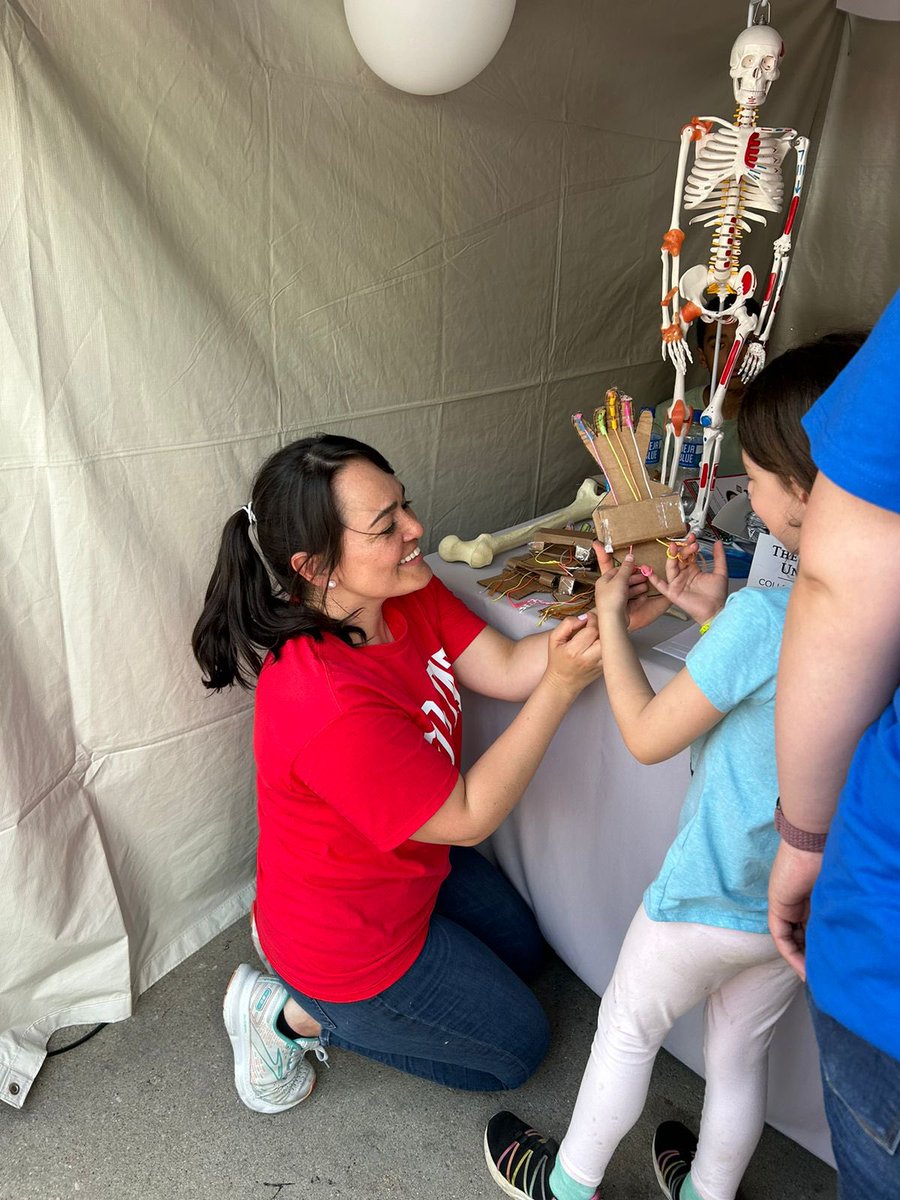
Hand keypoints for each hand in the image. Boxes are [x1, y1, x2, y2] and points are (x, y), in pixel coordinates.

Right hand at [544, 612, 603, 694]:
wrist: (563, 682)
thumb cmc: (558, 659)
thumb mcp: (554, 639)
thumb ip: (567, 624)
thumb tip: (583, 617)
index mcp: (573, 651)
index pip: (592, 630)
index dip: (592, 619)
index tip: (588, 618)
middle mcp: (588, 659)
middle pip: (605, 636)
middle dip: (601, 626)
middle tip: (595, 624)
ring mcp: (599, 665)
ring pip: (611, 644)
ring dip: (607, 635)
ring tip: (599, 632)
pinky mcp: (605, 668)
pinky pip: (612, 651)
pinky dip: (609, 644)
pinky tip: (601, 642)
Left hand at [593, 542, 669, 630]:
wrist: (613, 620)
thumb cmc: (612, 600)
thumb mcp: (620, 579)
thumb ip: (626, 568)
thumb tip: (629, 556)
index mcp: (603, 581)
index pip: (615, 571)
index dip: (627, 568)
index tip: (636, 566)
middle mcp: (607, 591)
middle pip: (622, 582)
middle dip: (634, 579)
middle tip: (644, 576)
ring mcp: (614, 601)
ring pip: (627, 592)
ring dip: (637, 588)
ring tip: (646, 586)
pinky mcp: (620, 610)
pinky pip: (630, 603)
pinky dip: (637, 600)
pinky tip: (643, 597)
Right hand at [637, 534, 727, 626]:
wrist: (715, 610)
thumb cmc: (717, 595)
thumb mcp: (720, 572)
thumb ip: (719, 557)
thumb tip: (718, 543)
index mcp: (694, 570)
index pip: (688, 555)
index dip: (689, 545)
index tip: (693, 537)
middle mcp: (684, 575)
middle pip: (679, 559)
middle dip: (683, 549)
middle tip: (689, 543)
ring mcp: (677, 583)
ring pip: (671, 567)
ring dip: (671, 557)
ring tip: (674, 548)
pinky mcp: (673, 592)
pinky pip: (660, 585)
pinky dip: (653, 579)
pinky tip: (648, 570)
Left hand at [767, 840, 824, 979]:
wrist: (809, 844)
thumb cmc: (827, 863)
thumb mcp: (832, 895)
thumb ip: (832, 913)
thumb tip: (845, 938)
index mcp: (811, 899)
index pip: (813, 929)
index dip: (820, 948)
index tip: (831, 966)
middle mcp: (798, 904)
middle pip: (802, 936)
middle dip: (811, 957)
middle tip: (823, 976)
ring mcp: (786, 905)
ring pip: (792, 939)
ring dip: (802, 959)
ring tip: (815, 977)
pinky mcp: (777, 906)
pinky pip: (781, 936)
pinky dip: (791, 953)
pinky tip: (803, 968)